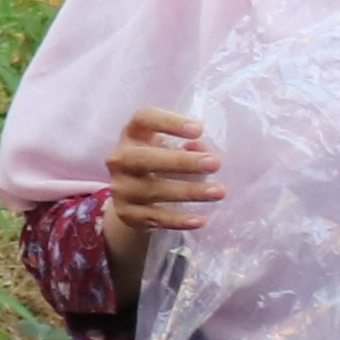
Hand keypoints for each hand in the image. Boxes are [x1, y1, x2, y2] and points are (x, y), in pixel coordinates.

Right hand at [104, 109, 223, 257]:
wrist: (133, 196)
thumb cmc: (160, 162)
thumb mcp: (170, 147)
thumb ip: (191, 147)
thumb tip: (206, 153)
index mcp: (133, 134)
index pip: (144, 119)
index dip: (169, 122)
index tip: (199, 130)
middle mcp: (120, 159)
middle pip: (144, 158)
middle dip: (181, 162)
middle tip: (215, 164)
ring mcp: (121, 187)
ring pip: (151, 189)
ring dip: (188, 191)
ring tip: (219, 192)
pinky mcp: (126, 213)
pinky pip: (153, 217)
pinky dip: (178, 219)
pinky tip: (200, 220)